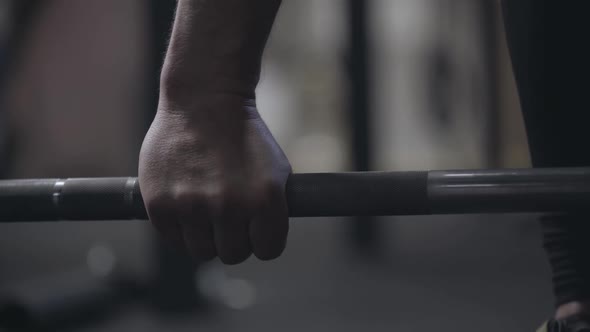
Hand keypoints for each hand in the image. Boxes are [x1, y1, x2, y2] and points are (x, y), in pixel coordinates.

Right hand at [139, 94, 290, 263]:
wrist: (204, 100)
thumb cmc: (243, 137)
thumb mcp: (275, 170)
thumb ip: (272, 210)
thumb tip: (262, 244)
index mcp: (264, 199)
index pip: (269, 250)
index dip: (263, 239)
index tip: (255, 227)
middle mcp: (229, 206)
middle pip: (234, 255)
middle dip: (234, 238)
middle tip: (228, 216)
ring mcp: (192, 206)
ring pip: (203, 252)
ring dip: (206, 236)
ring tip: (206, 209)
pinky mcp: (160, 204)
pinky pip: (174, 239)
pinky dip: (181, 227)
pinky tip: (186, 203)